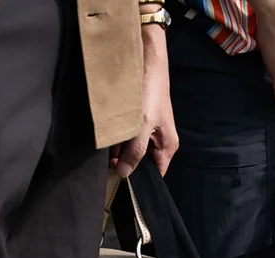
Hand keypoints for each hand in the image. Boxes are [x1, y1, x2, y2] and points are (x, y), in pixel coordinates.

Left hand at [114, 24, 179, 176]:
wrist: (147, 62)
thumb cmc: (150, 92)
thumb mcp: (142, 125)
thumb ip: (135, 151)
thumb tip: (124, 172)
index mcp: (167, 146)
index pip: (155, 174)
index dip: (140, 179)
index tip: (123, 179)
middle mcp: (158, 141)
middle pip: (141, 162)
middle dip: (125, 163)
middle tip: (109, 162)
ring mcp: (148, 131)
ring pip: (131, 149)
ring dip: (118, 150)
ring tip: (107, 147)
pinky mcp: (137, 122)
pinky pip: (125, 137)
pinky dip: (116, 138)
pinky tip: (108, 135)